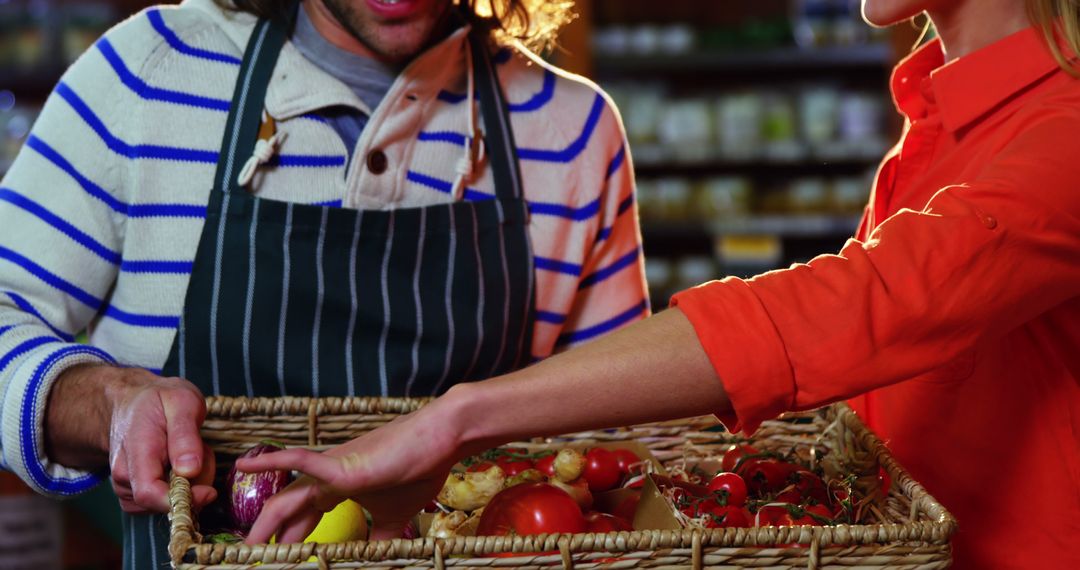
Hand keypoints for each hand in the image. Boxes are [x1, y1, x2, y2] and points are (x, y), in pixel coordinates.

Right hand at [107, 371, 215, 512]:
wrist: (134, 403)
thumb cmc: (160, 400)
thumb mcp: (182, 403)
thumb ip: (185, 436)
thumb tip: (190, 470)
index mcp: (136, 451)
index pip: (149, 492)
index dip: (181, 500)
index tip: (209, 492)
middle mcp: (124, 475)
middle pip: (166, 501)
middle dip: (195, 483)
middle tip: (201, 448)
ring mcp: (127, 487)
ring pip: (170, 503)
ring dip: (192, 482)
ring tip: (189, 450)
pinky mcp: (135, 495)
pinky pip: (167, 502)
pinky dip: (184, 487)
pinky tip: (182, 463)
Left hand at [238, 394, 471, 542]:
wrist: (440, 438)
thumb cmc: (419, 470)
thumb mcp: (396, 515)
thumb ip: (379, 537)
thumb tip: (374, 561)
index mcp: (338, 488)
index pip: (305, 517)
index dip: (289, 540)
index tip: (275, 561)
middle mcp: (327, 476)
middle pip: (289, 512)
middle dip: (270, 540)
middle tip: (252, 563)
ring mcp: (332, 469)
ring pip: (287, 499)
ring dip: (264, 526)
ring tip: (246, 550)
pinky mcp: (343, 465)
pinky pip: (300, 462)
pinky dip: (272, 463)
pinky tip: (244, 466)